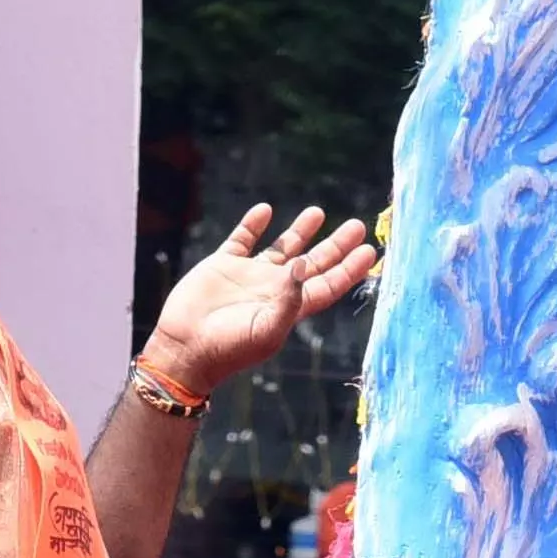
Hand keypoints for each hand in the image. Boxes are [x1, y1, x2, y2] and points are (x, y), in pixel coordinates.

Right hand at [144, 204, 378, 391]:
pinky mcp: (222, 265)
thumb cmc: (230, 347)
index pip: (329, 285)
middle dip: (336, 245)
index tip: (370, 251)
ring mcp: (249, 275)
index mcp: (291, 307)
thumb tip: (306, 264)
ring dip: (300, 231)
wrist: (186, 347)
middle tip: (357, 226)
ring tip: (318, 211)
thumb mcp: (267, 327)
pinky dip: (253, 224)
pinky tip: (265, 210)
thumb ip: (289, 298)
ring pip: (282, 247)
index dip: (350, 269)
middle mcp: (275, 289)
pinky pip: (241, 239)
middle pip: (314, 263)